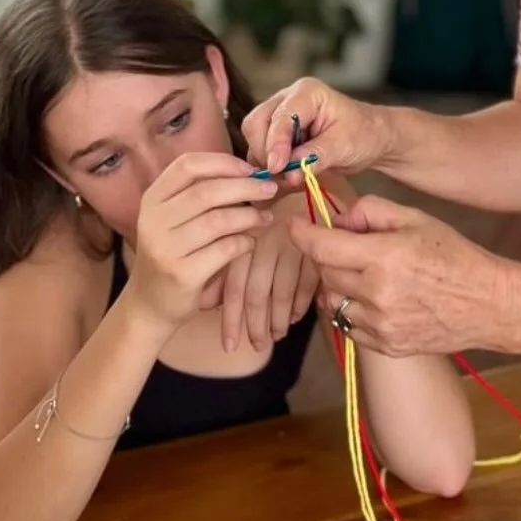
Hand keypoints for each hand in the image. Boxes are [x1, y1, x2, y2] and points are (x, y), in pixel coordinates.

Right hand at [130, 151, 275, 328]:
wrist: (150, 304)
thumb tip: (251, 172)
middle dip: (246, 187)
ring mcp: (165, 248)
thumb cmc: (173, 252)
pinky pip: (224, 249)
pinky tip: (250, 242)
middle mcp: (154, 220)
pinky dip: (244, 242)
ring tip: (266, 217)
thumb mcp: (175, 218)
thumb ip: (202, 194)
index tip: (251, 168)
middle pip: (207, 191)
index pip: (187, 165)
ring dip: (249, 216)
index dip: (223, 163)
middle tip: (270, 189)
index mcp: (153, 198)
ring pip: (218, 220)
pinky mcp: (181, 274)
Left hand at [220, 193, 319, 351]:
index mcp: (245, 236)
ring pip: (281, 292)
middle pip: (256, 293)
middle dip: (254, 325)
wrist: (307, 173)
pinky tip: (296, 317)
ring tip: (275, 336)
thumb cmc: (271, 204)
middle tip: (253, 347)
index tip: (229, 345)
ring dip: (278, 320)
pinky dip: (302, 303)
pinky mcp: (315, 242)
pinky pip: (307, 282)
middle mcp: (265, 241)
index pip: (235, 285)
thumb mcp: (247, 231)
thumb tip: (206, 303)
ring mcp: (291, 243)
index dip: (232, 318)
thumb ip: (227, 263)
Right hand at [242, 76, 393, 182]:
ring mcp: (280, 116)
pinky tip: (284, 178)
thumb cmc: (364, 135)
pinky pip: (261, 150)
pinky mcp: (278, 134)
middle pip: (257, 123)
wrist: (371, 139)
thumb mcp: (344, 145)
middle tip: (279, 176)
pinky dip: (268, 166)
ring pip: (254, 138)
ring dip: (264, 161)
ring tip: (285, 179)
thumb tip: (289, 173)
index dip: (275, 144)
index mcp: (306, 93)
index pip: (280, 117)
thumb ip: (316, 156)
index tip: (276, 168)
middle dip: (265, 152)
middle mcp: (287, 100)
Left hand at [290, 194, 514, 356]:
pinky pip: (348, 326)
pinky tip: (373, 298)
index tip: (294, 225)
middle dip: (327, 256)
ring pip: (332, 302)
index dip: (302, 233)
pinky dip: (351, 310)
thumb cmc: (454, 256)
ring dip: (337, 285)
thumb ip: (371, 211)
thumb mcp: (415, 219)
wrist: (487, 305)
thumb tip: (338, 220)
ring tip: (362, 273)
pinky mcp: (385, 346)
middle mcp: (376, 295)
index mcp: (383, 258)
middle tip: (345, 246)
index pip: (322, 247)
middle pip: (324, 273)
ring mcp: (380, 326)